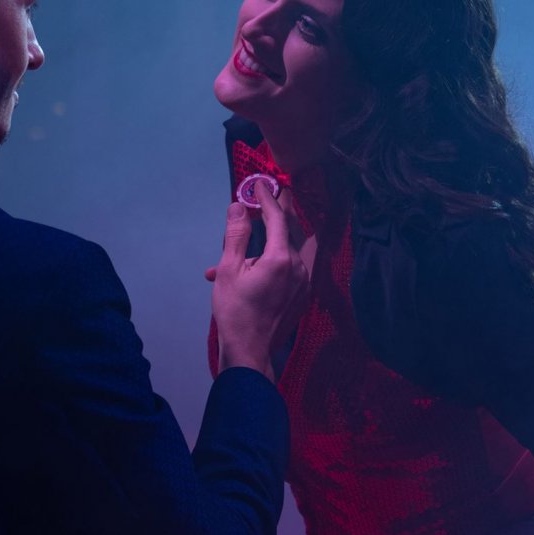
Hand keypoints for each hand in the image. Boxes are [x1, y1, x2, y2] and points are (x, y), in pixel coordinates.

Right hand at [207, 180, 310, 380]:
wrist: (250, 351)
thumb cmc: (234, 311)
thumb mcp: (228, 271)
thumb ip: (236, 236)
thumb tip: (239, 206)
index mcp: (280, 258)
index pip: (276, 218)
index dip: (268, 198)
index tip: (259, 183)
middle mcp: (299, 267)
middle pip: (288, 231)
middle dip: (277, 213)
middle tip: (271, 195)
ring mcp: (304, 282)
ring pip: (288, 252)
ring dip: (269, 245)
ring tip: (246, 249)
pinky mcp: (304, 295)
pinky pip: (290, 269)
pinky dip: (274, 263)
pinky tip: (254, 271)